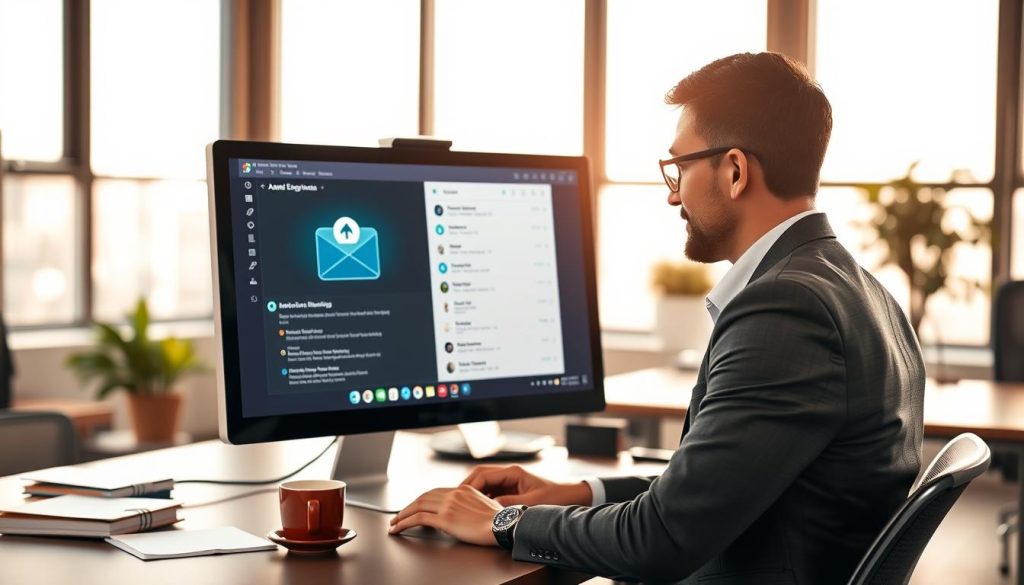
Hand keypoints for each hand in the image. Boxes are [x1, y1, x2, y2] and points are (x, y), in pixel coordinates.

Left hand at [388, 485, 501, 545]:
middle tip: (399, 515)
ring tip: (395, 524)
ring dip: (403, 515)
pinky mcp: (445, 518)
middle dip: (409, 507)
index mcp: (463, 490)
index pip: (436, 492)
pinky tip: (399, 528)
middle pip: (424, 497)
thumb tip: (457, 517)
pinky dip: (405, 522)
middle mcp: (454, 494)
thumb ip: (467, 507)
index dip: (422, 500)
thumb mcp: (483, 507)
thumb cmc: (498, 521)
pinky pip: (419, 518)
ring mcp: (449, 505)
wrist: (503, 525)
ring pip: (417, 506)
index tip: (415, 506)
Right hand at [460, 464, 591, 505]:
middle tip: (455, 501)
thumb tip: (491, 508)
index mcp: (513, 472)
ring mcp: (510, 483)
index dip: (469, 486)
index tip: (460, 497)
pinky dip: (482, 501)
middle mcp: (509, 475)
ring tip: (462, 508)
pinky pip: (492, 493)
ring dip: (474, 495)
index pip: (483, 474)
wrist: (572, 496)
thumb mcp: (532, 503)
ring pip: (484, 486)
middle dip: (466, 488)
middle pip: (480, 477)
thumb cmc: (556, 497)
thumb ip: (511, 504)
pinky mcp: (512, 492)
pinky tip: (477, 511)